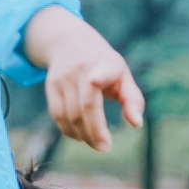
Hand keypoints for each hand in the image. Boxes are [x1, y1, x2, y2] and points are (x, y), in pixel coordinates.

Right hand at [26, 8, 145, 151]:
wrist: (69, 41)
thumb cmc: (103, 64)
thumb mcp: (122, 74)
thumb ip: (132, 99)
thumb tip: (136, 124)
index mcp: (106, 63)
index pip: (101, 69)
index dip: (98, 76)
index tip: (95, 80)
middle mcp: (83, 68)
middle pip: (86, 105)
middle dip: (94, 131)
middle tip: (104, 147)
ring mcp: (64, 77)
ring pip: (70, 114)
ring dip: (82, 134)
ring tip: (94, 143)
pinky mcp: (51, 85)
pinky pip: (57, 113)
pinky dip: (67, 129)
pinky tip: (79, 136)